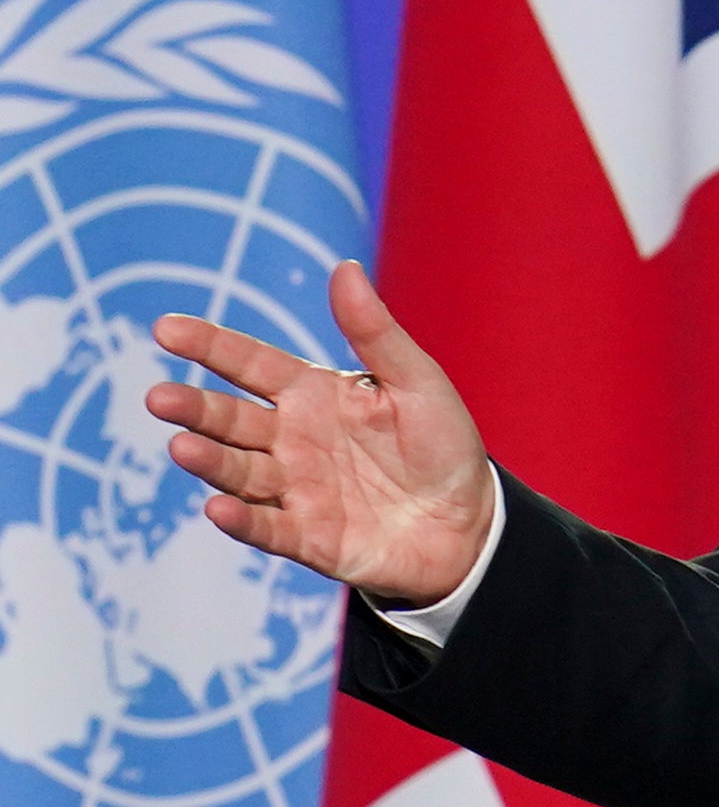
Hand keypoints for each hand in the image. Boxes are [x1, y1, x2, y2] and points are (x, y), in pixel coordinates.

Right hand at [145, 260, 495, 605]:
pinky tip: (218, 508)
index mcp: (313, 395)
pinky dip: (242, 520)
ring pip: (239, 472)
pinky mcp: (309, 537)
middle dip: (195, 408)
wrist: (471, 522)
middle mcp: (292, 440)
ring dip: (210, 460)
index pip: (251, 364)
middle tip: (159, 398)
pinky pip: (268, 528)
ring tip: (183, 446)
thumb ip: (374, 332)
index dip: (210, 346)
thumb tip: (344, 269)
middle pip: (232, 419)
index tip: (165, 329)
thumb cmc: (442, 444)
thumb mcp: (416, 381)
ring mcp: (296, 489)